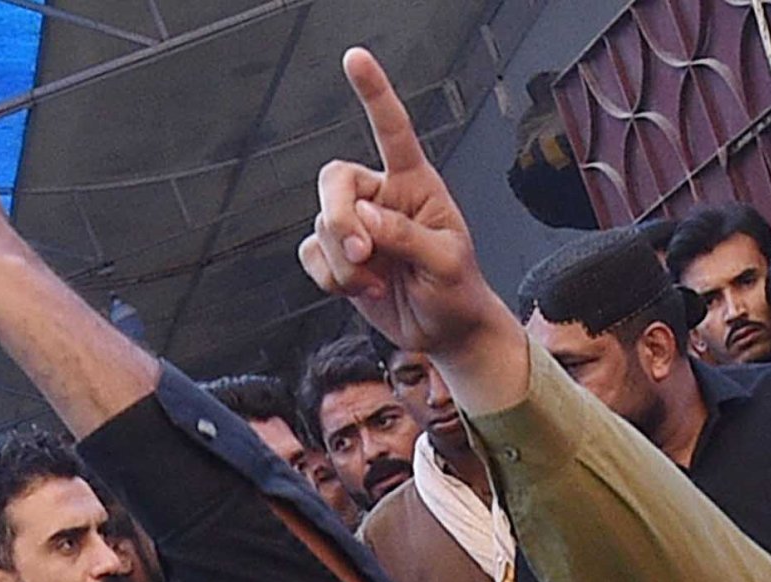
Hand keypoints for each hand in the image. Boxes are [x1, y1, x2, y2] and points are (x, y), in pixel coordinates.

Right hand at [299, 52, 527, 411]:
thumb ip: (407, 236)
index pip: (391, 131)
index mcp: (415, 185)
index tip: (356, 59)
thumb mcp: (446, 263)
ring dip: (344, 262)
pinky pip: (312, 254)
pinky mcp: (338, 254)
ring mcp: (356, 225)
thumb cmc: (458, 291)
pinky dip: (332, 277)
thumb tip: (365, 218)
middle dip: (339, 218)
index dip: (374, 94)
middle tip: (363, 253)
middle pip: (334, 179)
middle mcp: (381, 197)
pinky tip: (362, 289)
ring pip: (322, 224)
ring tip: (376, 283)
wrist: (446, 332)